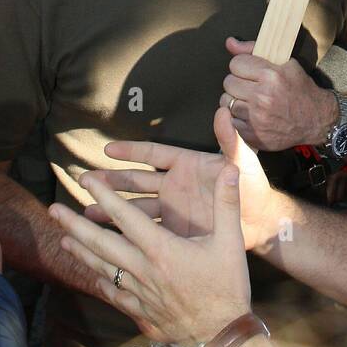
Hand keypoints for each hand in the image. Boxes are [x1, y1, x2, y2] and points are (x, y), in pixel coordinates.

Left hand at [50, 143, 250, 344]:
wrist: (223, 335)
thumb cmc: (227, 287)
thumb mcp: (231, 241)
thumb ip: (227, 202)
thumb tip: (231, 168)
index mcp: (162, 249)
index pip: (126, 217)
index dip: (105, 196)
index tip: (87, 181)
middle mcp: (144, 270)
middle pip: (102, 244)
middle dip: (75, 224)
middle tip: (54, 210)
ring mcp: (140, 294)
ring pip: (103, 269)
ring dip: (81, 252)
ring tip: (64, 239)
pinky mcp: (141, 313)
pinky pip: (114, 295)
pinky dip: (101, 282)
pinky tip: (93, 276)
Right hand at [82, 108, 275, 251]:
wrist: (261, 224)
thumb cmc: (253, 187)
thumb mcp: (241, 162)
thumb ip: (229, 139)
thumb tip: (223, 110)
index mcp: (187, 163)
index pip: (153, 153)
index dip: (131, 151)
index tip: (108, 149)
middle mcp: (174, 183)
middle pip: (136, 180)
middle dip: (111, 181)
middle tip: (85, 180)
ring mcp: (172, 208)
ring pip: (135, 206)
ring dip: (112, 208)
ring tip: (85, 212)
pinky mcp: (173, 230)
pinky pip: (145, 229)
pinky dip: (125, 231)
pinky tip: (105, 236)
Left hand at [221, 37, 338, 151]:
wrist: (316, 120)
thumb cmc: (301, 90)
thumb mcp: (286, 63)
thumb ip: (254, 50)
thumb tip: (229, 42)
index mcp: (270, 76)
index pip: (236, 63)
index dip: (242, 66)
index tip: (249, 71)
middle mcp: (262, 97)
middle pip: (228, 82)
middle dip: (238, 82)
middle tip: (249, 86)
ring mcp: (256, 118)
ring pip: (226, 101)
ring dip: (236, 100)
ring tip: (249, 100)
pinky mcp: (253, 134)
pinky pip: (231, 120)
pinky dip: (237, 117)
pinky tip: (250, 114)